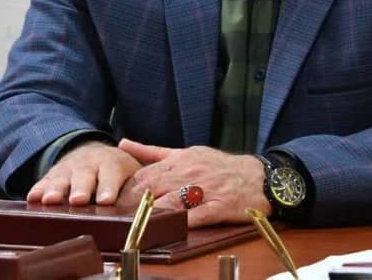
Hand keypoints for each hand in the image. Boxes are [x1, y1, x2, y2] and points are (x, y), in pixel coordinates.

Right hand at [27, 140, 141, 205]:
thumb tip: (153, 205)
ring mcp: (70, 168)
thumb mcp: (132, 172)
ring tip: (51, 200)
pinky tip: (33, 198)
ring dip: (56, 189)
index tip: (106, 200)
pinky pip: (45, 180)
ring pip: (63, 178)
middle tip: (78, 200)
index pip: (111, 174)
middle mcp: (89, 163)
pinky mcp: (54, 174)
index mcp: (112, 163)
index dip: (108, 187)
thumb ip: (139, 186)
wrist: (93, 151)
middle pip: (85, 176)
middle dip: (81, 188)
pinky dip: (39, 189)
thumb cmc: (117, 171)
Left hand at [118, 139, 269, 227]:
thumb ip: (153, 151)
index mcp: (179, 161)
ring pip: (173, 202)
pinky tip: (171, 228)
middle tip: (117, 215)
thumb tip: (123, 143)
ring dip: (153, 213)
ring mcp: (205, 191)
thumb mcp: (186, 152)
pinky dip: (184, 222)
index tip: (113, 199)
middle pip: (154, 188)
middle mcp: (189, 174)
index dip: (127, 188)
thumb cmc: (219, 166)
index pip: (145, 174)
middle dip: (133, 202)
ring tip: (136, 223)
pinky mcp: (219, 207)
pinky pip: (199, 215)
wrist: (258, 177)